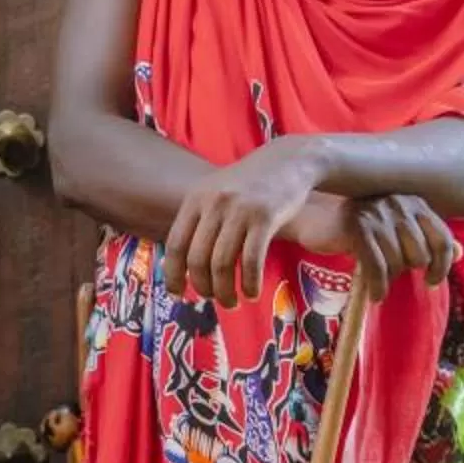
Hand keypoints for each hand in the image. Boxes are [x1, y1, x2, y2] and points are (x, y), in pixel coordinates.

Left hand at [164, 140, 325, 303]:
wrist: (290, 160)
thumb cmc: (251, 184)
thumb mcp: (216, 193)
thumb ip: (200, 221)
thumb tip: (183, 265)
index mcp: (196, 198)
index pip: (175, 244)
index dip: (173, 274)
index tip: (176, 294)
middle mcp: (214, 204)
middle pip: (198, 259)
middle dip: (203, 287)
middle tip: (212, 299)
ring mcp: (240, 210)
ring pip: (223, 264)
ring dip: (225, 292)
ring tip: (232, 302)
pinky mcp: (265, 217)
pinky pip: (251, 261)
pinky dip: (250, 284)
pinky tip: (252, 293)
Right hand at [346, 193, 460, 303]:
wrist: (317, 218)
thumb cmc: (361, 227)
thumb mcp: (399, 229)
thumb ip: (428, 238)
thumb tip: (458, 252)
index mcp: (415, 203)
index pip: (443, 239)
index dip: (442, 265)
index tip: (431, 280)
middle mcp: (400, 204)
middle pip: (421, 255)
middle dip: (406, 269)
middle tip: (390, 271)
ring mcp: (379, 214)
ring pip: (398, 263)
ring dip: (388, 278)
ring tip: (377, 279)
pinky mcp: (359, 227)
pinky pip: (377, 267)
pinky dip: (378, 287)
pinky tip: (375, 295)